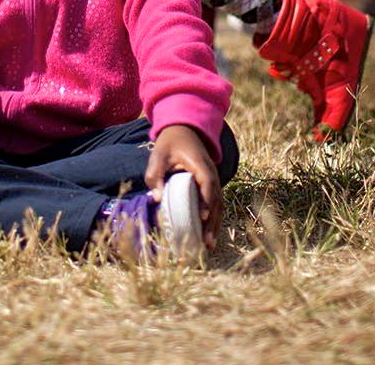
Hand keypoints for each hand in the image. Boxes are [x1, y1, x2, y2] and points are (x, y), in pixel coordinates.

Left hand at [144, 124, 222, 250]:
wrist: (184, 129)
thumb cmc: (170, 143)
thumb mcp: (159, 154)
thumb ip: (156, 174)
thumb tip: (158, 198)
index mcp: (201, 165)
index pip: (208, 186)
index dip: (206, 202)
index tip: (202, 218)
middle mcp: (212, 174)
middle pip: (217, 201)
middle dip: (212, 222)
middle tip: (206, 242)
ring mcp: (214, 179)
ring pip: (219, 205)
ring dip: (215, 225)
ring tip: (209, 245)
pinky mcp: (210, 185)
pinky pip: (216, 204)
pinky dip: (213, 219)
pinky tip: (208, 234)